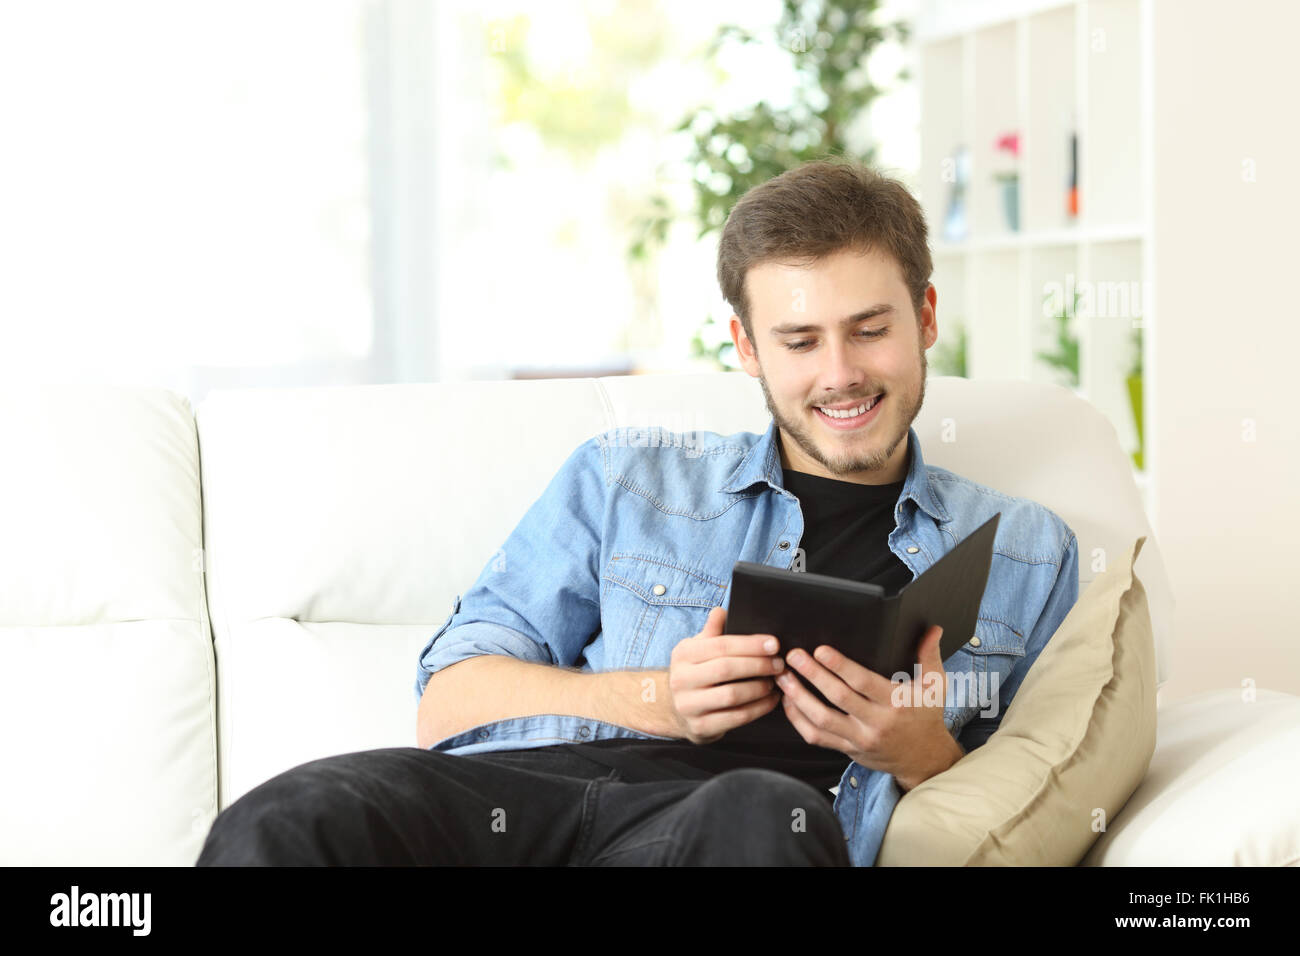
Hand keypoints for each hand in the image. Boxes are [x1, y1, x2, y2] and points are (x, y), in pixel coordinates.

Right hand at [664, 606, 784, 743]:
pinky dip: (758, 708)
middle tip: (779, 664)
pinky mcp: (700, 727)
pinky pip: (736, 718)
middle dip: (758, 665)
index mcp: (683, 654)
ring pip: (732, 695)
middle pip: (726, 669)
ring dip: (759, 688)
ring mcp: (689, 705)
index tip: (773, 644)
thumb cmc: (695, 672)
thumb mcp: (697, 648)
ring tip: (774, 681)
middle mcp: (681, 679)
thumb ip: (712, 631)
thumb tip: (722, 611)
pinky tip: (770, 700)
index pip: (720, 646)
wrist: (675, 709)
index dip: (750, 644)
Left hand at [776, 624, 962, 790]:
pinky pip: (817, 737)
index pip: (863, 683)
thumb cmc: (926, 717)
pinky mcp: (847, 749)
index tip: (821, 650)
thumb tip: (932, 628)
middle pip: (837, 698)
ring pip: (822, 720)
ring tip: (783, 677)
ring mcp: (859, 739)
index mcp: (895, 703)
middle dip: (812, 675)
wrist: (924, 760)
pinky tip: (788, 702)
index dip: (840, 666)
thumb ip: (929, 656)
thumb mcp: (935, 687)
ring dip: (799, 698)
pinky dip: (798, 720)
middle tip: (793, 656)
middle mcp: (876, 723)